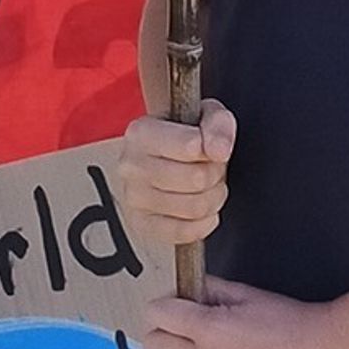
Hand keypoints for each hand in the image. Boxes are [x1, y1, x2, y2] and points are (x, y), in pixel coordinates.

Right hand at [115, 100, 236, 247]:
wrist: (167, 158)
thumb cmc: (186, 136)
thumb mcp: (206, 116)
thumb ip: (217, 124)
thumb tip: (218, 150)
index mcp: (140, 133)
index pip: (191, 146)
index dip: (212, 148)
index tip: (209, 146)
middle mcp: (130, 165)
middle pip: (196, 179)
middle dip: (215, 174)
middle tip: (212, 168)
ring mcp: (133, 198)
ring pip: (194, 207)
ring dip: (213, 198)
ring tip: (207, 187)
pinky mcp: (142, 225)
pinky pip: (184, 232)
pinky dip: (203, 223)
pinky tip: (202, 210)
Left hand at [139, 276, 348, 348]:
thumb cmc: (291, 324)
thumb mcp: (248, 295)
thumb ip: (210, 290)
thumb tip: (185, 291)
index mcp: (211, 330)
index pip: (158, 313)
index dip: (165, 303)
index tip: (177, 302)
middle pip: (152, 344)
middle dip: (162, 329)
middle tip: (179, 324)